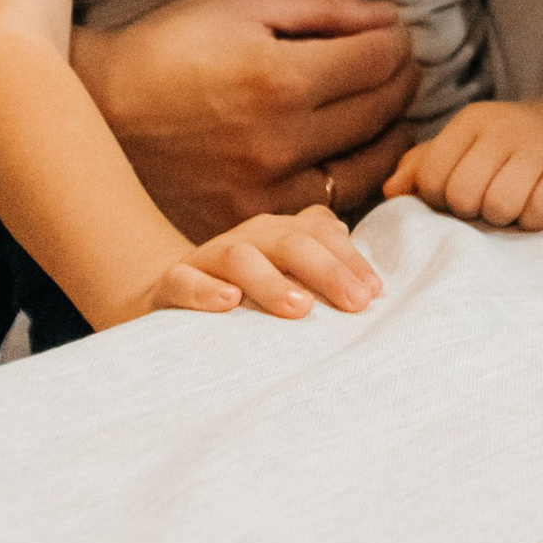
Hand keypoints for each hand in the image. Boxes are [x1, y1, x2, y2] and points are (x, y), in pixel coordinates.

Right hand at [70, 0, 417, 244]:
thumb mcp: (244, 2)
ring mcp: (265, 189)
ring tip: (385, 113)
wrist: (100, 111)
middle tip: (398, 67)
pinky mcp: (250, 221)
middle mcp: (279, 141)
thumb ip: (324, 8)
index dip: (397, 42)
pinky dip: (352, 177)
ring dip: (390, 135)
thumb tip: (389, 18)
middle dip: (401, 81)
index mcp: (280, 78)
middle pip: (381, 111)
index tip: (393, 35)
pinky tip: (350, 153)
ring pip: (368, 168)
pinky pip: (328, 205)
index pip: (380, 61)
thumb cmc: (174, 44)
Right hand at [112, 205, 383, 326]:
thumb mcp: (286, 279)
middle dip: (327, 270)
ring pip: (241, 257)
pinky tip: (228, 301)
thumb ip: (324, 272)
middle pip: (290, 242)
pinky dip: (205, 289)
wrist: (168, 295)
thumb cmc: (245, 293)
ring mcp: (208, 258)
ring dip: (272, 281)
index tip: (375, 293)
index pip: (321, 235)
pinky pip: (184, 281)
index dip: (350, 260)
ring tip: (300, 308)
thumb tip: (373, 287)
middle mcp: (248, 239)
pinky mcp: (171, 283)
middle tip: (355, 302)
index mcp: (279, 233)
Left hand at [389, 99, 542, 231]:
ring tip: (512, 204)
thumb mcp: (467, 144)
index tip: (457, 194)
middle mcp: (503, 128)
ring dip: (505, 218)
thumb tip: (391, 190)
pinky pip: (540, 212)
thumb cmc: (511, 144)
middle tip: (487, 202)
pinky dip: (535, 219)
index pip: (431, 176)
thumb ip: (424, 166)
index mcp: (471, 121)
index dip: (438, 198)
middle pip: (463, 195)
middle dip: (471, 211)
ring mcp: (540, 147)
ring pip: (500, 206)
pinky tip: (536, 204)